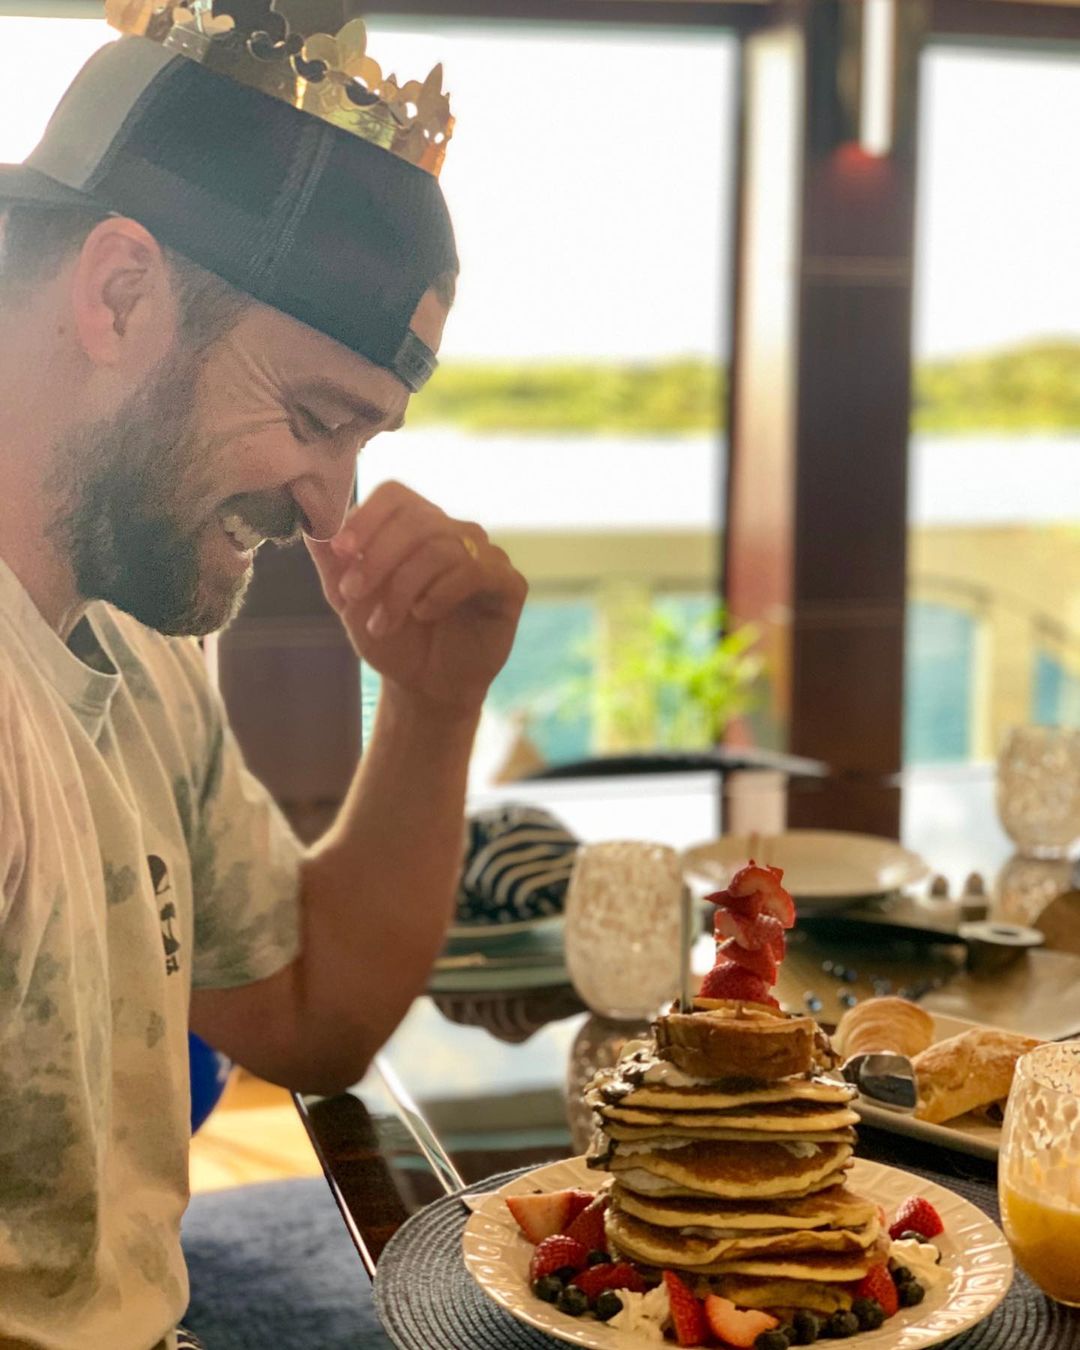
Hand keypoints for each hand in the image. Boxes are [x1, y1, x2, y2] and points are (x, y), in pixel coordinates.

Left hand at [305, 481, 526, 714]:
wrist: (425, 687)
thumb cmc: (393, 639)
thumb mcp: (350, 601)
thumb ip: (332, 561)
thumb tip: (310, 522)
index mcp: (417, 527)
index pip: (396, 495)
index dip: (367, 517)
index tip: (342, 550)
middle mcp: (454, 532)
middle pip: (417, 519)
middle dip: (377, 558)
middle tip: (352, 593)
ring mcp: (486, 555)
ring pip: (441, 547)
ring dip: (402, 587)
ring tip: (384, 623)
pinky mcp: (509, 584)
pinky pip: (476, 570)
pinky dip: (441, 593)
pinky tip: (424, 614)